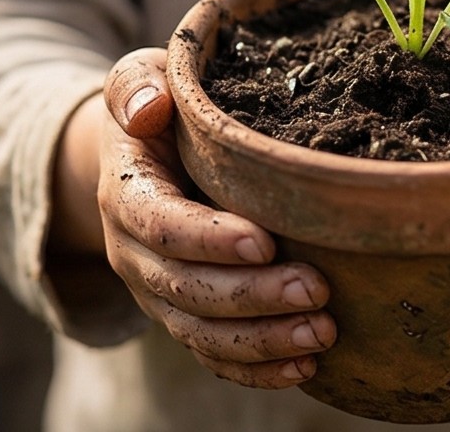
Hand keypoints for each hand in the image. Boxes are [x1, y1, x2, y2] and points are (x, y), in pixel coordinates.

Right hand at [98, 48, 335, 387]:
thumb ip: (136, 86)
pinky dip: (256, 369)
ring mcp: (159, 292)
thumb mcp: (141, 80)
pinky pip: (213, 356)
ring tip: (321, 334)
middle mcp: (135, 254)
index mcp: (128, 195)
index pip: (160, 225)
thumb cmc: (161, 111)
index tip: (263, 242)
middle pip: (185, 290)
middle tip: (316, 291)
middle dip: (251, 298)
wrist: (143, 159)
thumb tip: (148, 109)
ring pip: (201, 333)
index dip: (207, 239)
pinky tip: (303, 367)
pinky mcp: (186, 316)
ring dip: (262, 341)